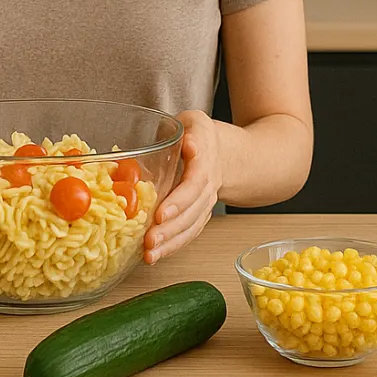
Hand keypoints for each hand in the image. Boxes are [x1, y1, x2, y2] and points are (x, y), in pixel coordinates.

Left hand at [144, 110, 223, 263]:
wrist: (226, 153)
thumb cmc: (199, 134)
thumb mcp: (192, 121)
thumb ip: (186, 129)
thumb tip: (188, 146)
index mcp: (205, 158)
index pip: (195, 182)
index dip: (179, 200)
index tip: (160, 214)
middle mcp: (208, 183)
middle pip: (192, 211)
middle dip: (170, 229)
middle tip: (149, 242)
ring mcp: (206, 201)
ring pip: (192, 226)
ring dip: (171, 243)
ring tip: (149, 255)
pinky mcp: (200, 214)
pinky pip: (189, 233)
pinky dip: (173, 246)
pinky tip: (155, 255)